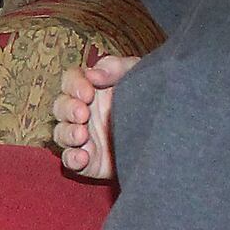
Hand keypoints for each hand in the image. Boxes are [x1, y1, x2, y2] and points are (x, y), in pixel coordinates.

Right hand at [51, 54, 138, 178]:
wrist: (168, 136)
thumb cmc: (148, 97)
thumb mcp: (136, 73)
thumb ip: (115, 67)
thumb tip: (93, 74)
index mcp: (91, 88)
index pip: (70, 80)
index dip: (74, 85)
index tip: (88, 93)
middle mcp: (82, 112)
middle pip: (61, 107)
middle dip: (68, 109)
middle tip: (83, 114)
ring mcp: (84, 137)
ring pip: (61, 134)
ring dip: (67, 133)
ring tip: (82, 135)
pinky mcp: (89, 161)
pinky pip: (70, 161)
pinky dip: (72, 159)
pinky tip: (82, 157)